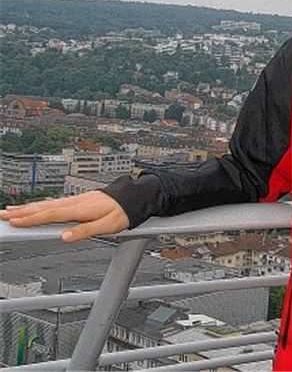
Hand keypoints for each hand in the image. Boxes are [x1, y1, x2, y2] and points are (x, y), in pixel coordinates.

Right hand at [1, 190, 128, 241]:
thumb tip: (64, 237)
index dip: (31, 219)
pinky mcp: (76, 201)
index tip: (14, 222)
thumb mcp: (108, 225)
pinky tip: (32, 208)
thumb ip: (85, 231)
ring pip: (46, 204)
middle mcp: (74, 202)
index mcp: (80, 209)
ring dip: (27, 208)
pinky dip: (39, 206)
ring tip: (10, 211)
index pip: (50, 214)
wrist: (134, 197)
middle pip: (43, 208)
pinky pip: (53, 203)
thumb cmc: (122, 212)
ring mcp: (74, 201)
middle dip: (21, 212)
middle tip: (2, 215)